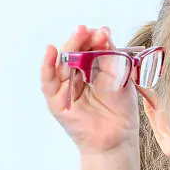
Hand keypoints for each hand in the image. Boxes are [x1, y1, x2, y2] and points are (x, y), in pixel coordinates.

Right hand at [41, 25, 140, 153]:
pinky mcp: (57, 103)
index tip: (104, 32)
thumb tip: (104, 32)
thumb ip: (112, 58)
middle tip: (90, 30)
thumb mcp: (121, 79)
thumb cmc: (121, 110)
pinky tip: (51, 51)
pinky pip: (49, 83)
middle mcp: (76, 77)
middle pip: (74, 54)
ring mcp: (65, 89)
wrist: (119, 139)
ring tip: (79, 33)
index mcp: (92, 70)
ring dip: (70, 46)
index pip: (90, 49)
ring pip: (62, 64)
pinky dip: (47, 66)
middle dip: (82, 40)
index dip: (95, 40)